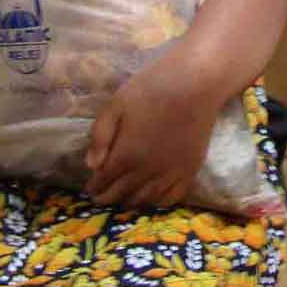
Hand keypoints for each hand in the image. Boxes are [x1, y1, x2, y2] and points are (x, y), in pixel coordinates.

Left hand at [84, 55, 218, 207]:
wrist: (196, 83)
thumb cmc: (152, 88)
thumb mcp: (117, 104)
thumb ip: (100, 136)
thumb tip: (91, 166)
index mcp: (126, 155)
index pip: (104, 180)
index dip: (95, 187)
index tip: (90, 190)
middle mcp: (147, 171)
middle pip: (123, 193)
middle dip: (108, 198)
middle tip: (101, 199)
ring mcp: (171, 173)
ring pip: (146, 199)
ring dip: (131, 203)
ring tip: (123, 201)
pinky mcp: (190, 170)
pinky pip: (172, 197)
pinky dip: (158, 203)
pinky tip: (152, 199)